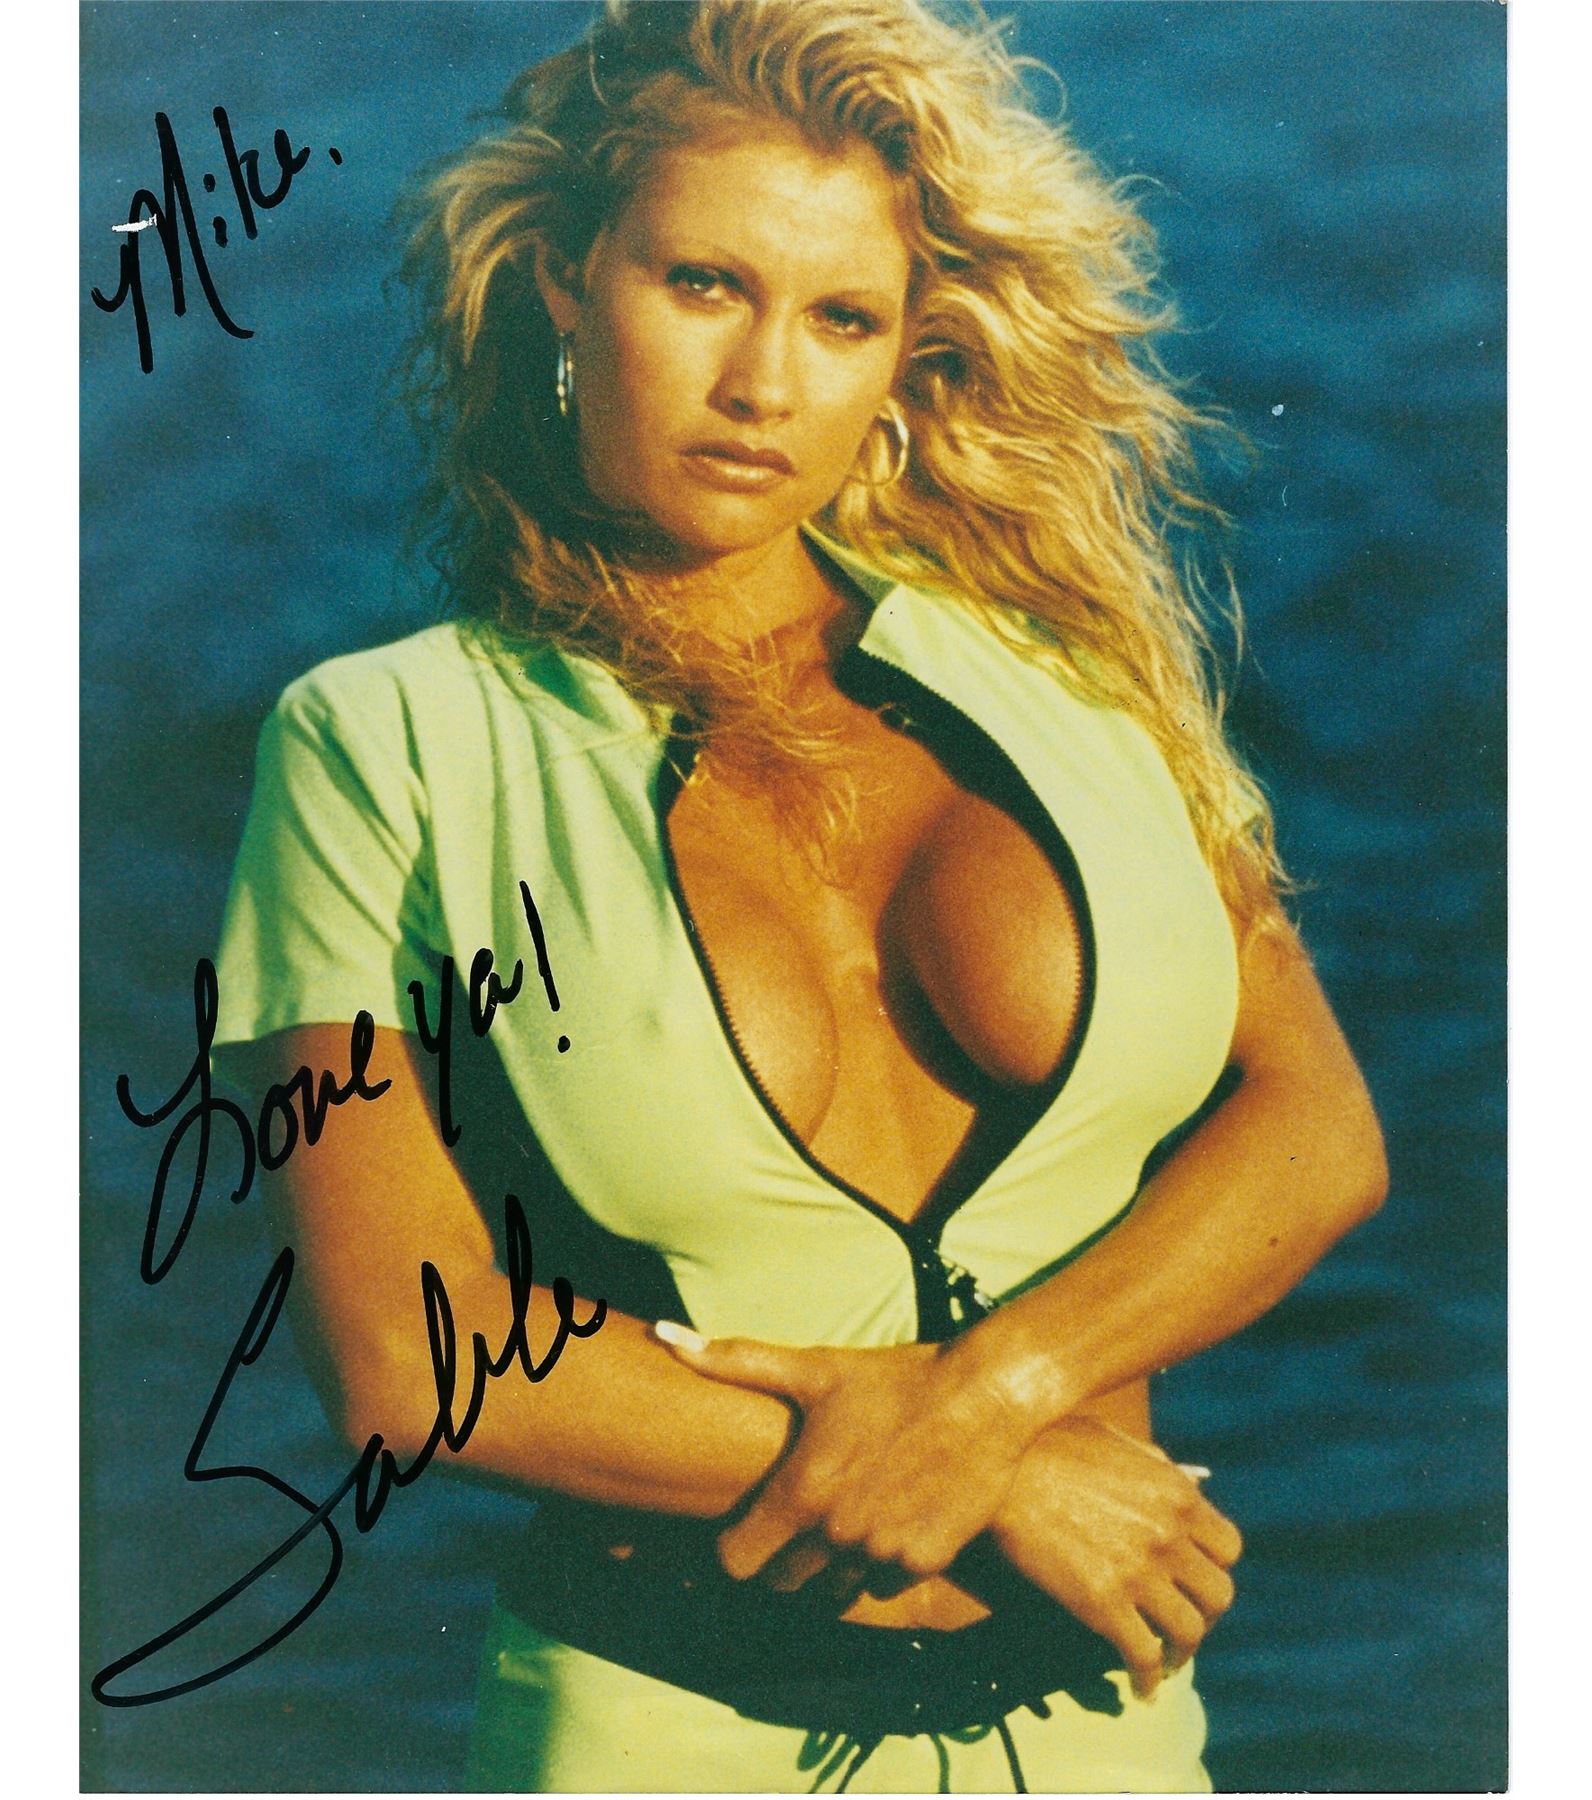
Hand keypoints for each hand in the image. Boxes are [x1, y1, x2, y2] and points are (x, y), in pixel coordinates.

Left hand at [654, 1325, 1038, 1587]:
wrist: (985, 1394)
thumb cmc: (892, 1378)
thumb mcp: (813, 1368)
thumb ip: (735, 1360)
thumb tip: (664, 1334)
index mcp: (801, 1491)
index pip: (735, 1562)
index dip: (733, 1550)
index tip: (743, 1531)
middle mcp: (836, 1532)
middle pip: (781, 1583)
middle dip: (781, 1560)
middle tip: (794, 1526)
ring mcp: (882, 1552)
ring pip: (833, 1592)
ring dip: (830, 1568)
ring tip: (839, 1525)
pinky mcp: (925, 1560)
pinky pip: (884, 1583)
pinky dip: (881, 1563)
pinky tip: (887, 1521)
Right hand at [987, 1417, 1241, 1696]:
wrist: (1001, 1467)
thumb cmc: (1049, 1443)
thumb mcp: (1113, 1441)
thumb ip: (1152, 1463)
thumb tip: (1178, 1482)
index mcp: (1176, 1493)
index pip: (1228, 1548)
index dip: (1215, 1569)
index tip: (1195, 1581)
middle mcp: (1169, 1534)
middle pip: (1219, 1594)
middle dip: (1205, 1614)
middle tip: (1183, 1622)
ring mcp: (1139, 1570)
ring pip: (1188, 1631)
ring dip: (1181, 1652)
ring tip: (1166, 1660)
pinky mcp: (1103, 1603)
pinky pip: (1143, 1656)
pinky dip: (1147, 1680)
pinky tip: (1140, 1689)